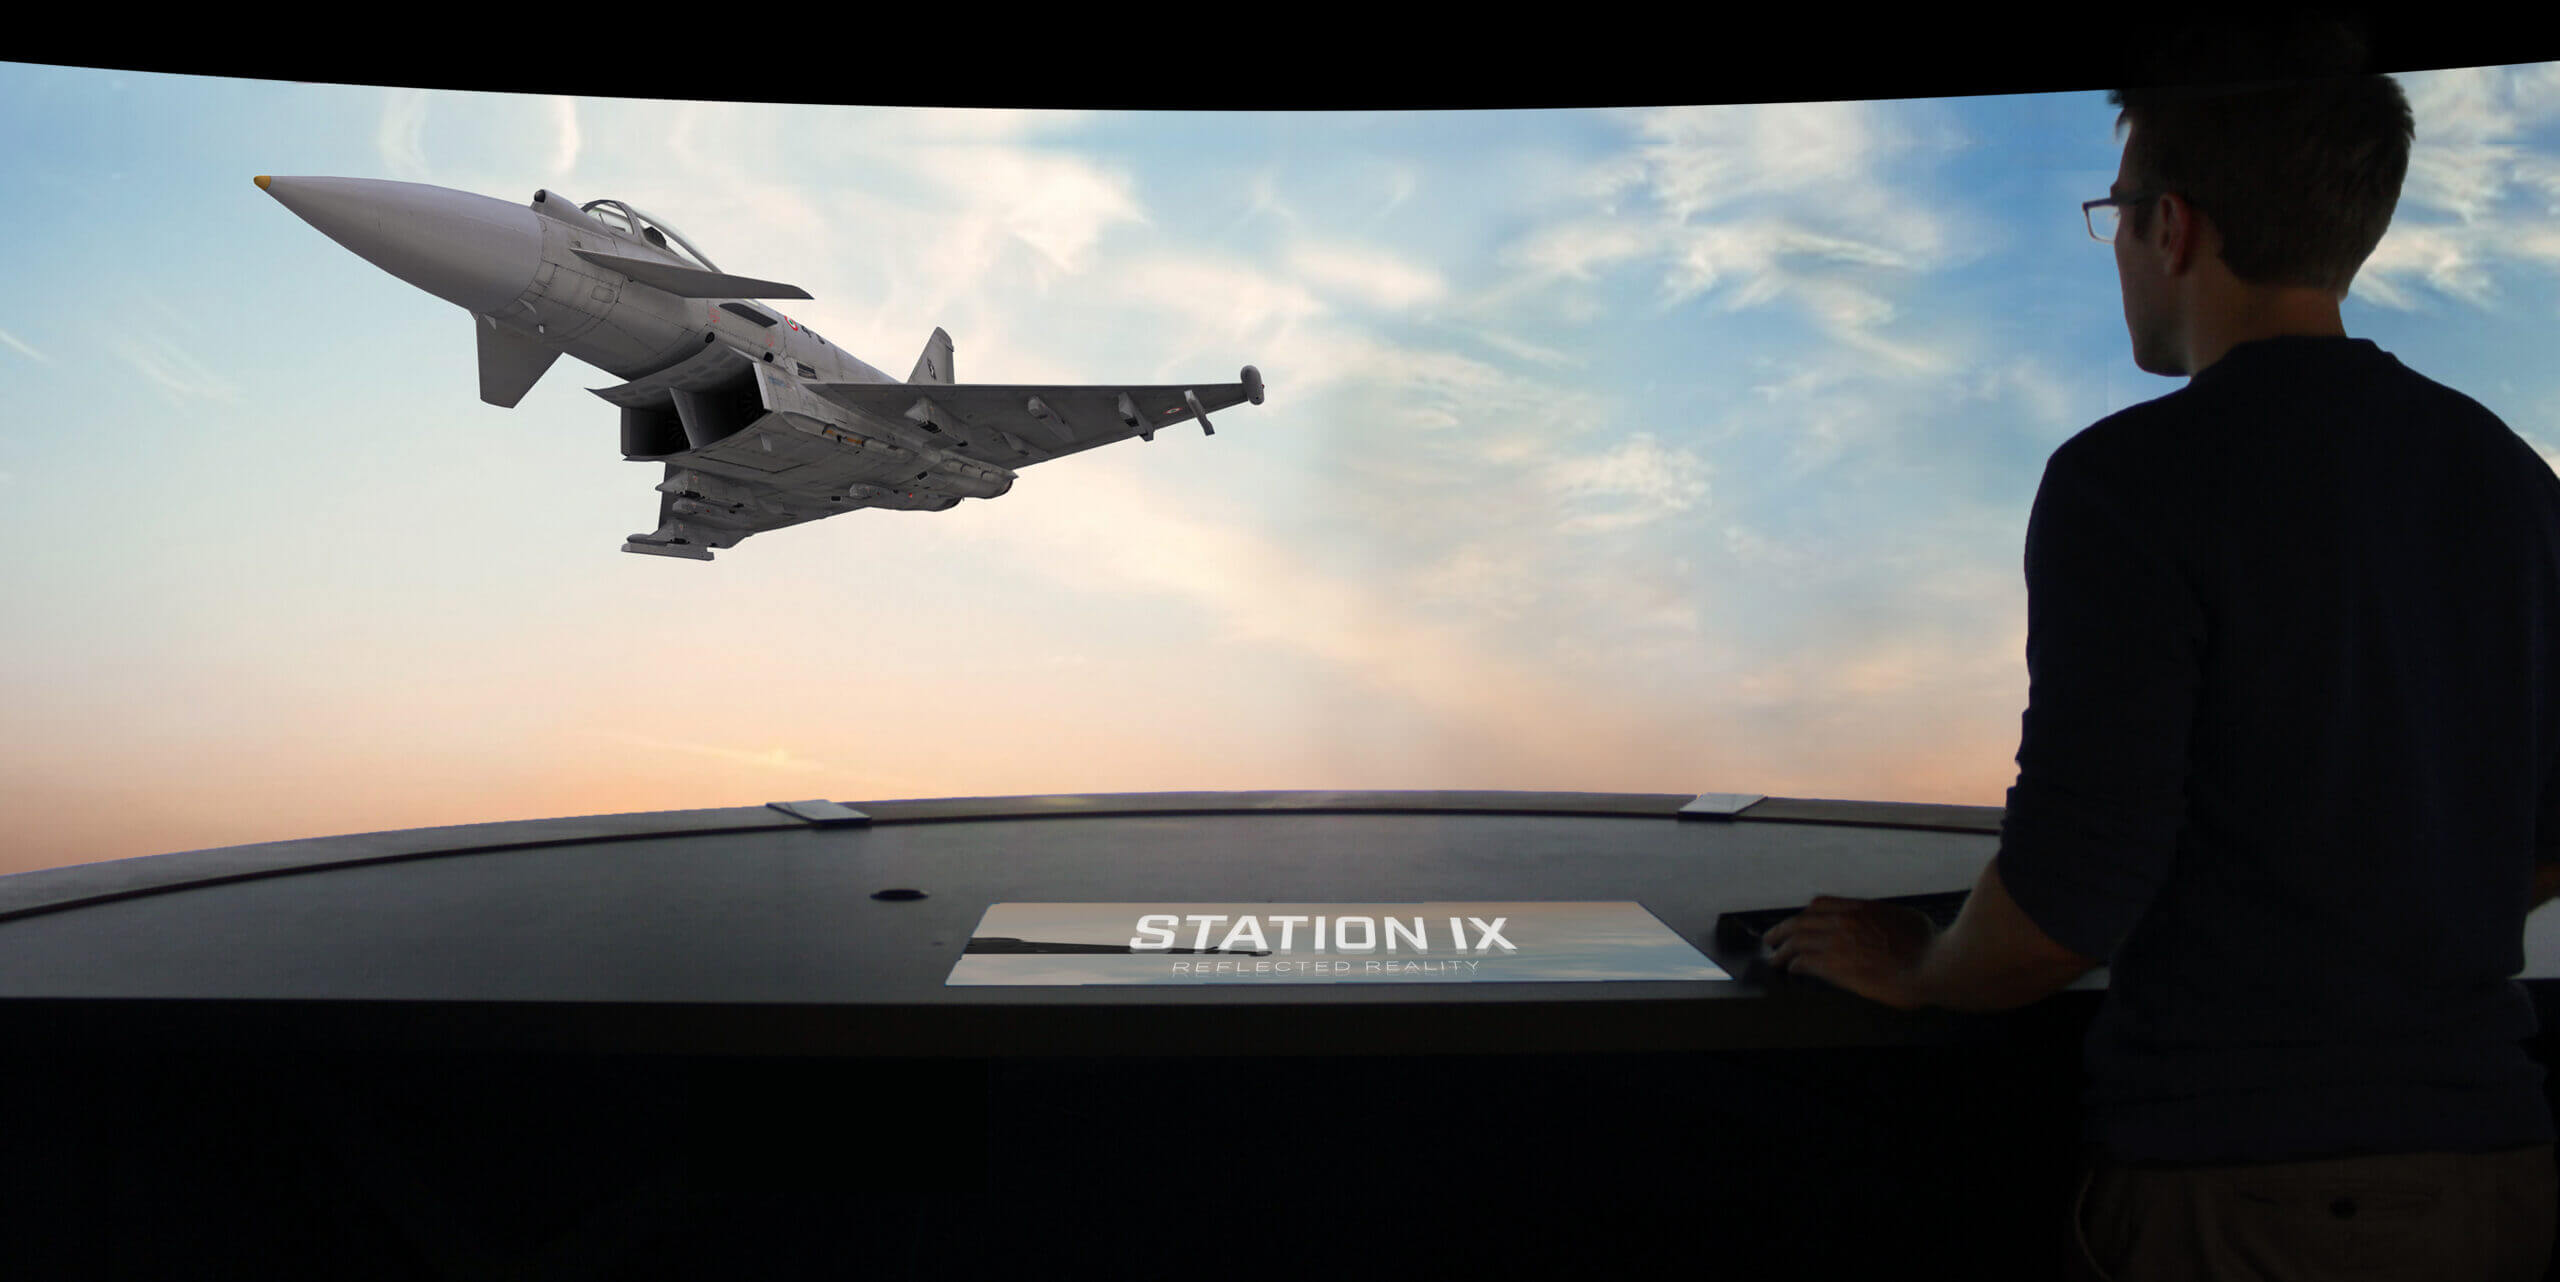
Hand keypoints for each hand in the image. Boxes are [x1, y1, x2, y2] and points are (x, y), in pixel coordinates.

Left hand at [1761, 896, 1938, 1010]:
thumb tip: (1882, 924)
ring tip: (1774, 957)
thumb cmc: (1930, 945)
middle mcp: (1846, 921)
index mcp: (1862, 908)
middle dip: (1782, 930)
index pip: (1821, 904)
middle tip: (1771, 938)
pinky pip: (1805, 962)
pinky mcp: (1838, 967)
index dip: (1804, 914)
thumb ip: (1886, 918)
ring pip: (1797, 941)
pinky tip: (1790, 969)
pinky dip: (1793, 964)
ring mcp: (1840, 943)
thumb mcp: (1906, 918)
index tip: (1797, 920)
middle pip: (1801, 921)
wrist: (1934, 965)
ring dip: (1781, 949)